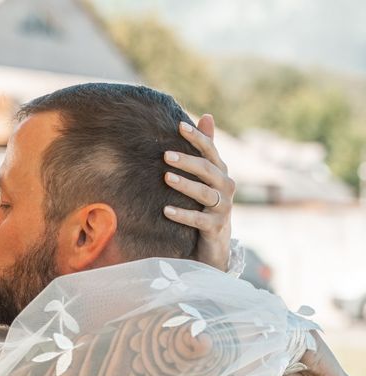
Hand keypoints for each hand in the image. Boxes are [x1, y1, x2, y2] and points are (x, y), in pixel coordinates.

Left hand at [163, 114, 235, 271]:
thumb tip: (207, 116)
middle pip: (208, 170)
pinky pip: (199, 220)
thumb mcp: (207, 176)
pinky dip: (183, 215)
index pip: (210, 150)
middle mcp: (226, 187)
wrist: (216, 243)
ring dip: (185, 185)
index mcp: (221, 173)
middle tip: (165, 155)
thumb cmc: (207, 203)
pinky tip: (166, 211)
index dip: (197, 137)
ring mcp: (222, 208)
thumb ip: (206, 149)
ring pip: (205, 193)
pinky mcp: (215, 228)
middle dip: (187, 161)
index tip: (179, 126)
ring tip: (166, 177)